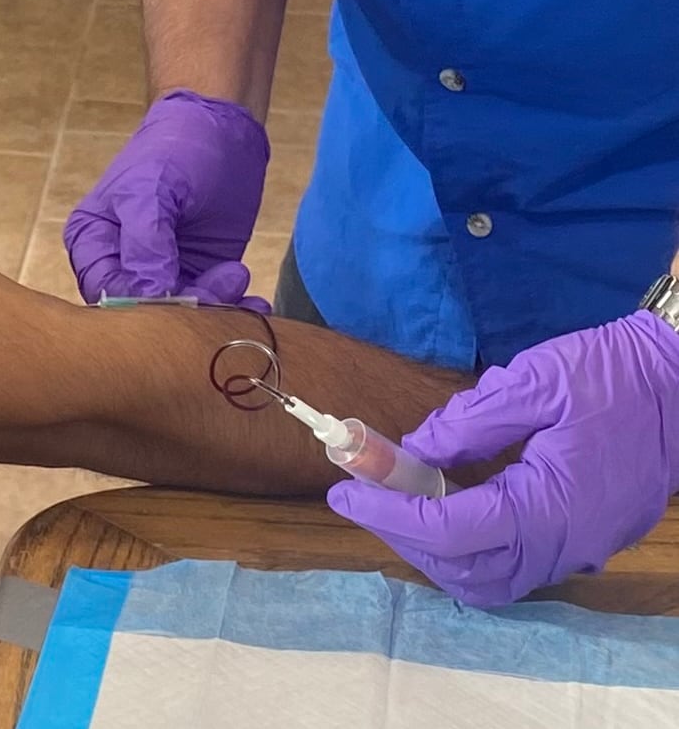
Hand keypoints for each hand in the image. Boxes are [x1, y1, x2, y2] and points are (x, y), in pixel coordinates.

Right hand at [62, 90, 270, 308]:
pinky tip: (255, 304)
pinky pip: (211, 307)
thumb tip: (150, 295)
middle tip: (221, 287)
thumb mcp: (153, 189)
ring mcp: (162, 272)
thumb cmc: (174, 150)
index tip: (180, 291)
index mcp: (92, 241)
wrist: (223, 128)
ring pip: (180, 316)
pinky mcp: (199, 275)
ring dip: (214, 311)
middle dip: (182, 312)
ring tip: (239, 277)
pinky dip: (235, 311)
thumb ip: (145, 243)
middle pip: (142, 312)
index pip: (106, 292)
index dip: (141, 302)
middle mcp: (120, 263)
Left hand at [328, 311, 678, 607]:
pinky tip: (444, 505)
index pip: (450, 531)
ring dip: (434, 550)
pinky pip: (516, 566)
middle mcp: (565, 543)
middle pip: (465, 571)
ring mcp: (579, 550)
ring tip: (397, 501)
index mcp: (551, 505)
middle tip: (363, 493)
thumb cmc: (614, 374)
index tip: (344, 489)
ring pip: (490, 582)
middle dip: (404, 536)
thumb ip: (468, 421)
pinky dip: (469, 549)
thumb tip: (414, 451)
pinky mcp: (583, 543)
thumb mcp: (534, 381)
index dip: (389, 513)